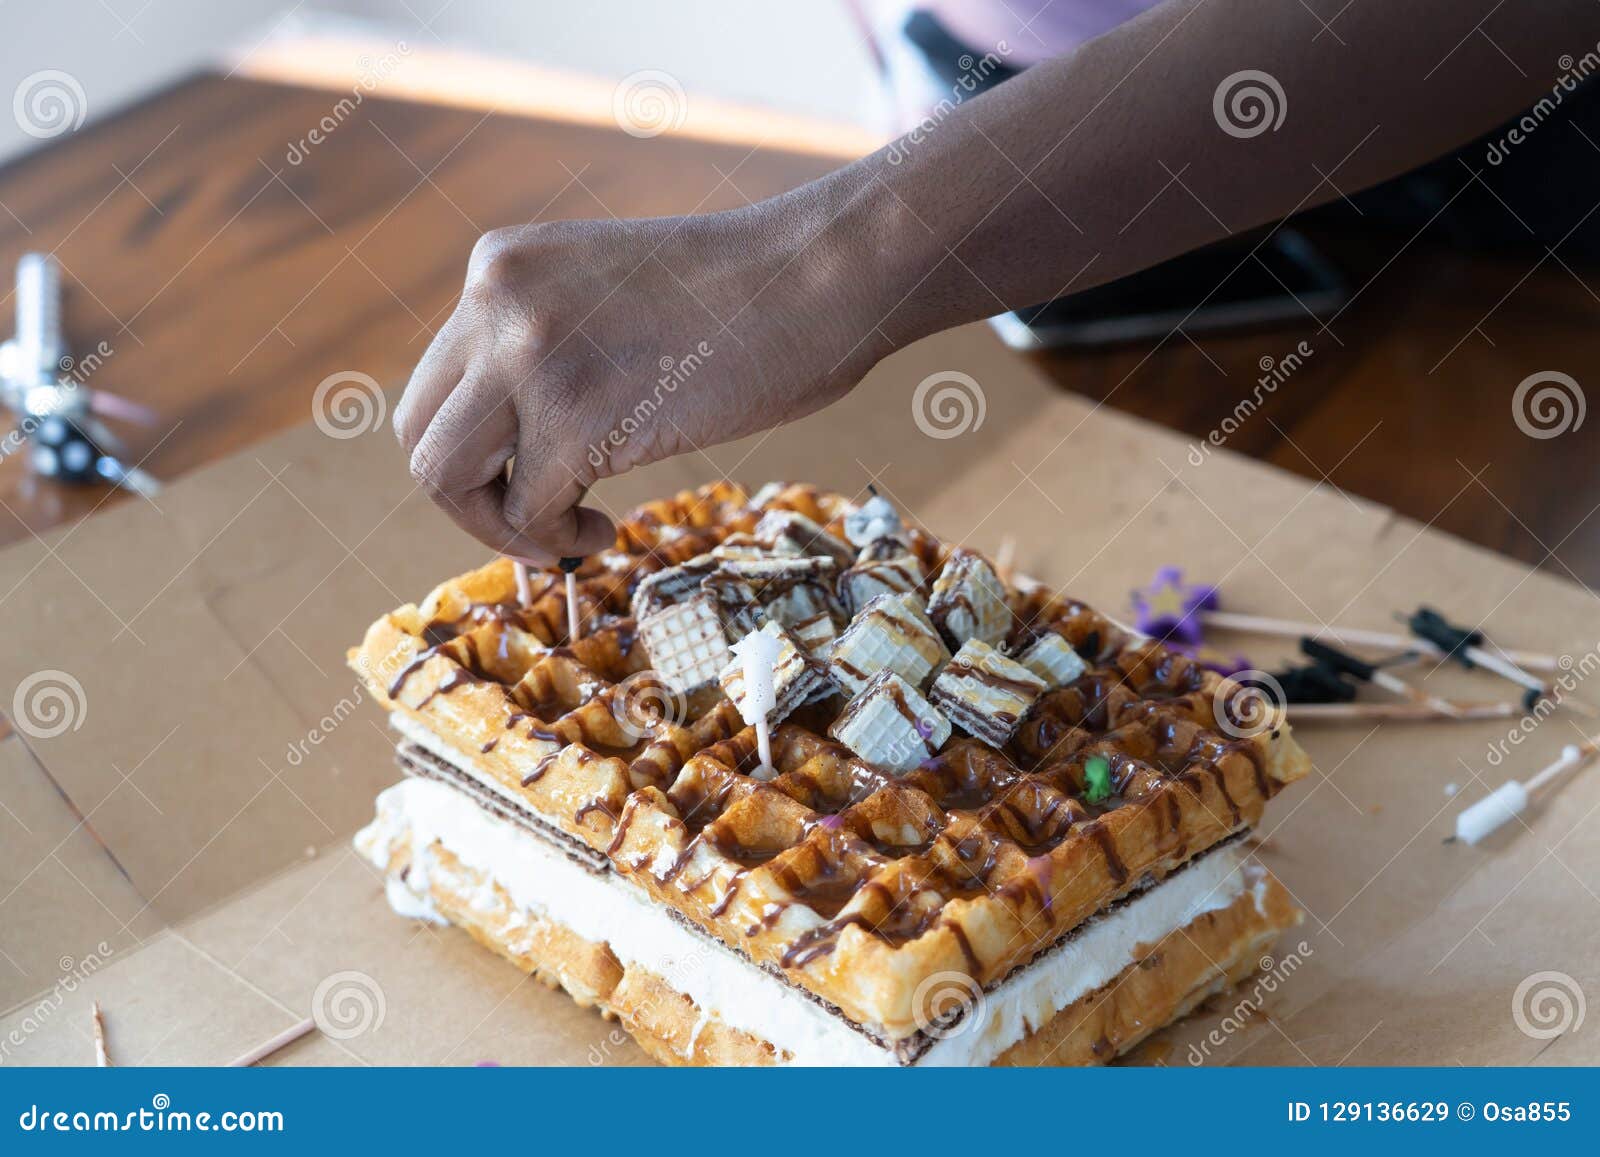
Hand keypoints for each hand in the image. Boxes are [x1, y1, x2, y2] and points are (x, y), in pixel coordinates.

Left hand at [395, 188, 891, 560]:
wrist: (816, 279)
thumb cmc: (743, 298)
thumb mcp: (608, 295)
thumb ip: (548, 342)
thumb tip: (516, 437)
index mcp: (500, 268)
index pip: (437, 382)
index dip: (473, 451)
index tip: (528, 479)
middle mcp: (495, 303)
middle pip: (418, 432)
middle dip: (467, 498)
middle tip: (536, 520)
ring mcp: (529, 357)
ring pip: (445, 477)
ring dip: (496, 526)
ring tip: (568, 531)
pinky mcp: (575, 417)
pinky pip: (528, 511)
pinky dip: (558, 539)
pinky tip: (606, 531)